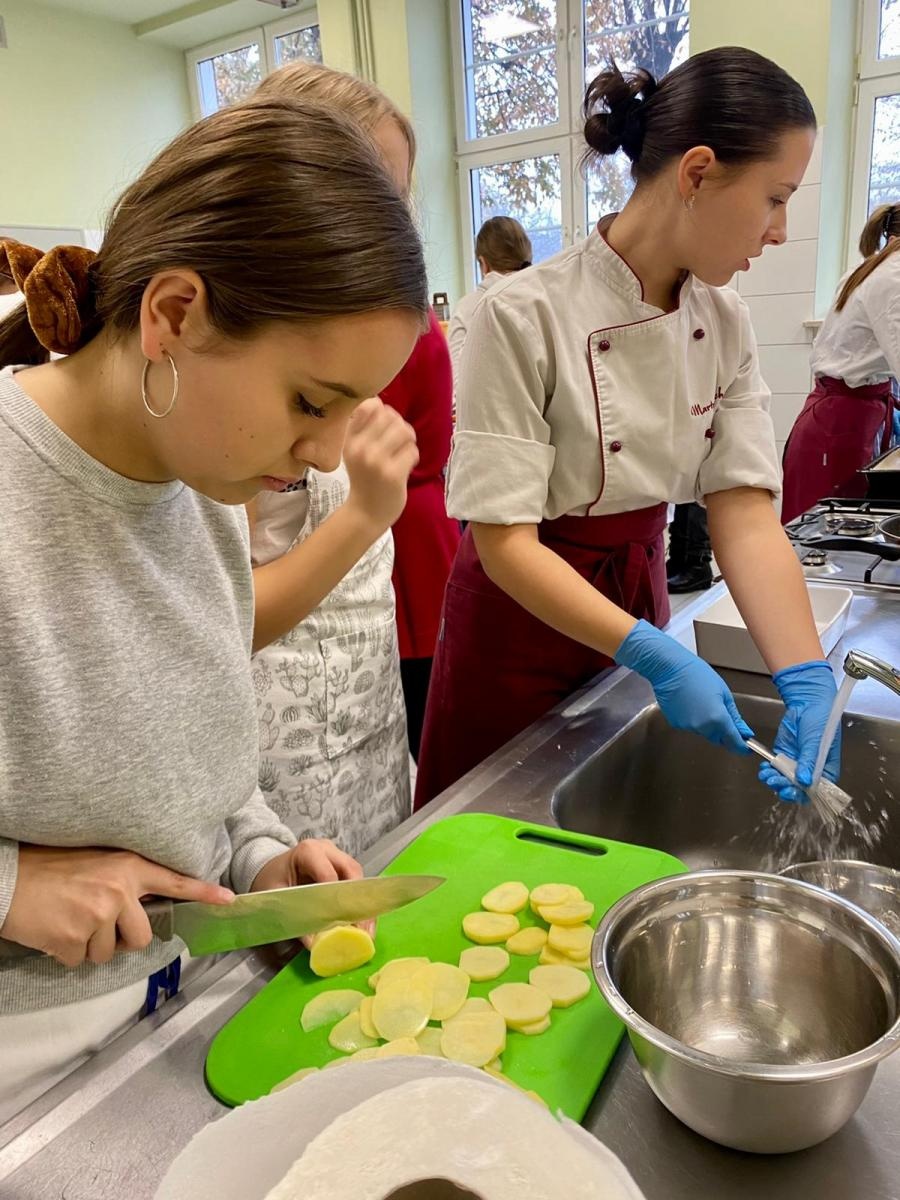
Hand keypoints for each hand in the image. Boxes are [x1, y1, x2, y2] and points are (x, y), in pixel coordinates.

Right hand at [0, 846, 233, 968]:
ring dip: (89, 945)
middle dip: (121, 938)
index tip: (229, 901)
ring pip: (108, 953)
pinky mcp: (74, 940)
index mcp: (128, 867)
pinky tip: (53, 930)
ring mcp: (98, 916)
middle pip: (142, 937)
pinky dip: (64, 952)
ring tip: (68, 919)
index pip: (173, 881)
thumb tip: (141, 904)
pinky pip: (79, 961)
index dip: (202, 893)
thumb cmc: (49, 868)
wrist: (8, 880)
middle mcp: (119, 890)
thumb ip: (124, 879)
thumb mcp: (96, 862)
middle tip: (95, 921)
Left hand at [250, 839, 373, 940]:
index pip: (329, 874)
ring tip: (365, 931)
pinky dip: (358, 904)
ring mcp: (337, 856)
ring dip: (362, 905)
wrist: (269, 869)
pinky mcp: (342, 867)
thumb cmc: (270, 880)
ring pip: (358, 878)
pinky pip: (355, 884)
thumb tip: (314, 943)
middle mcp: (327, 850)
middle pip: (351, 872)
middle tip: (361, 930)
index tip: (342, 924)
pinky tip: (361, 924)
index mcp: (308, 851)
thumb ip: (293, 918)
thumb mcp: (275, 898)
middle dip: (357, 902)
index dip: (337, 899)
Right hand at [343, 398, 418, 535]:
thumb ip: (363, 429)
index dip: (383, 410)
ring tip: (404, 451)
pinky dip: (413, 457)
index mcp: (350, 440)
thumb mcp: (354, 451)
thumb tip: (379, 402)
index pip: (369, 406)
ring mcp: (377, 461)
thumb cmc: (363, 479)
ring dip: (409, 441)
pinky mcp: (393, 474)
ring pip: (404, 431)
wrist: (365, 513)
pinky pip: (412, 451)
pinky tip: (406, 466)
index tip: (385, 425)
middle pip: (391, 416)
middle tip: (400, 441)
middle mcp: (361, 448)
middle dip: (400, 426)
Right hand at [615, 619, 753, 753]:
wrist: (670, 669)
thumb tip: (744, 732)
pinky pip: (690, 726)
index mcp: (717, 718)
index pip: (733, 741)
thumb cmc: (696, 674)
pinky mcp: (676, 723)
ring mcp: (687, 726)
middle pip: (718, 739)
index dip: (741, 746)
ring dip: (707, 724)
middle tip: (722, 713)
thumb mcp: (723, 693)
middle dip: (723, 732)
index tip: (745, 746)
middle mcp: (702, 726)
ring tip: (703, 702)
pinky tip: (691, 704)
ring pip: (703, 732)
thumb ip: (734, 716)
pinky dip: (694, 719)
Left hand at [759, 660, 839, 802]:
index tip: (790, 793)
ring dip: (775, 780)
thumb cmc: (821, 721)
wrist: (808, 702)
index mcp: (826, 770)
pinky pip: (776, 768)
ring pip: (784, 779)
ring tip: (766, 776)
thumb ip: (808, 762)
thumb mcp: (816, 742)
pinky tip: (764, 769)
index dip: (802, 795)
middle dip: (785, 788)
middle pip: (797, 788)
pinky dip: (769, 770)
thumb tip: (803, 781)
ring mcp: (796, 763)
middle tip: (775, 783)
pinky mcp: (784, 754)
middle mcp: (810, 770)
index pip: (816, 790)